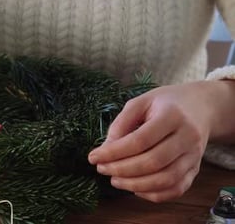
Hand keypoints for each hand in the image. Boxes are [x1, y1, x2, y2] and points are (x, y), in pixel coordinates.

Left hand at [88, 80, 234, 201]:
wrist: (201, 107)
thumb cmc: (165, 103)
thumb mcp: (141, 102)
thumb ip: (121, 123)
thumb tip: (106, 149)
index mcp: (172, 116)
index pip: (140, 140)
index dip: (114, 152)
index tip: (93, 157)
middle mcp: (188, 137)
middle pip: (153, 162)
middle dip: (121, 169)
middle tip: (101, 169)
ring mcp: (194, 156)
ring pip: (166, 179)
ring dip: (135, 185)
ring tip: (114, 180)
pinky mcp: (196, 169)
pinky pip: (176, 189)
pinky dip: (154, 194)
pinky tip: (135, 188)